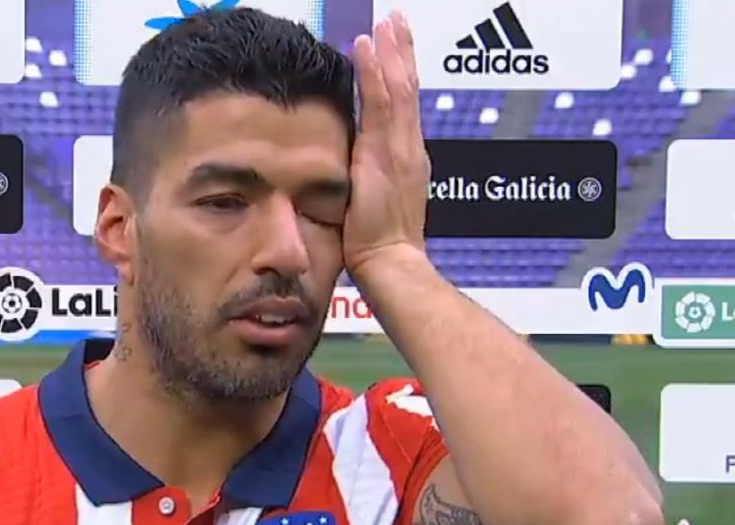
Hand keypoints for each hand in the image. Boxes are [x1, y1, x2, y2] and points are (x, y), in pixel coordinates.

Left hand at [342, 13, 431, 274]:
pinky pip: (382, 103)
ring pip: (399, 88)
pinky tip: (367, 46)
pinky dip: (375, 72)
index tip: (393, 45)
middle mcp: (409, 147)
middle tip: (396, 19)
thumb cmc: (379, 244)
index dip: (400, 73)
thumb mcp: (374, 202)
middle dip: (402, 51)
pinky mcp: (386, 152)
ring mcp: (401, 148)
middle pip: (407, 88)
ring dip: (391, 51)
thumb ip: (368, 181)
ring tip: (386, 22)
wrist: (391, 263)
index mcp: (406, 157)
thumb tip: (353, 171)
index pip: (404, 105)